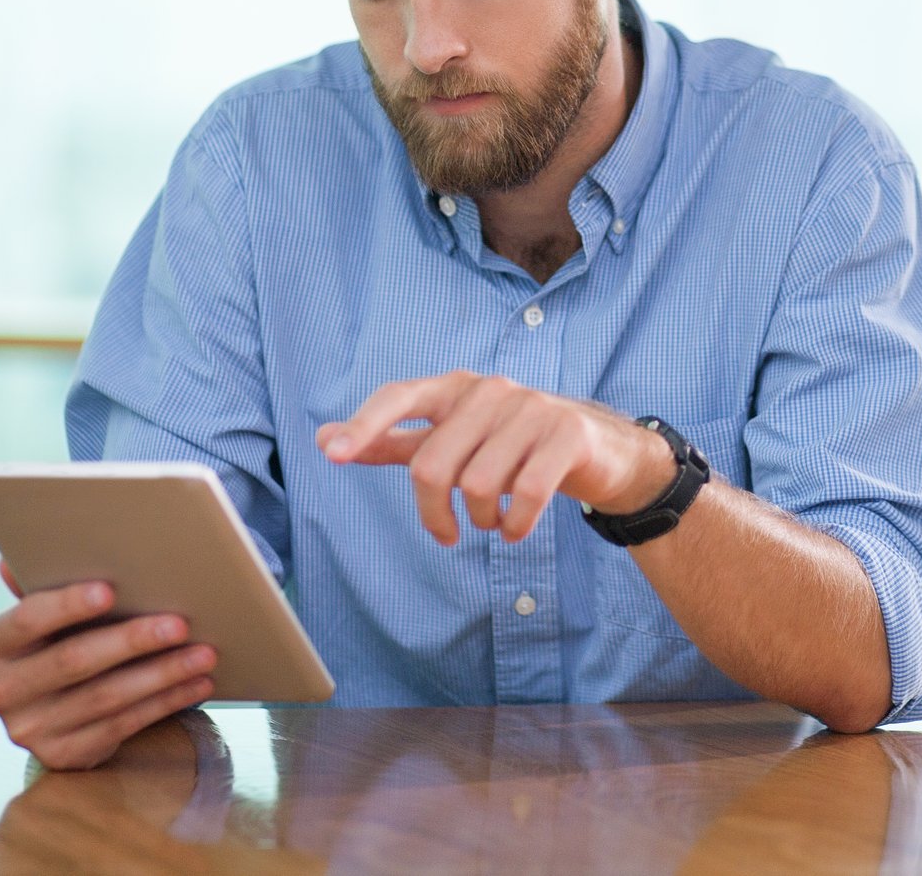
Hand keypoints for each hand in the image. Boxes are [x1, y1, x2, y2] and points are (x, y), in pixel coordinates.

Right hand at [0, 559, 218, 770]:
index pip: (27, 619)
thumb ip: (45, 585)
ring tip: (205, 653)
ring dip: (162, 673)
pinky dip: (166, 702)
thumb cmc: (61, 642)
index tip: (110, 590)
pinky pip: (123, 726)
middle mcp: (1, 691)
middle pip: (74, 661)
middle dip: (132, 640)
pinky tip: (198, 683)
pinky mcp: (63, 756)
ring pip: (107, 696)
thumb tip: (38, 547)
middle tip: (181, 623)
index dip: (67, 605)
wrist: (54, 715)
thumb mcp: (49, 617)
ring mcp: (30, 730)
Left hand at [316, 372, 675, 545]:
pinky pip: (526, 493)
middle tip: (449, 533)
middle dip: (435, 513)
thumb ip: (392, 442)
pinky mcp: (567, 433)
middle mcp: (490, 390)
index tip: (333, 455)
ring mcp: (532, 409)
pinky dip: (515, 525)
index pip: (400, 396)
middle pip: (434, 464)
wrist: (596, 451)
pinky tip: (514, 529)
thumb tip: (326, 439)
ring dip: (481, 520)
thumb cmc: (510, 448)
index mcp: (455, 389)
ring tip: (492, 522)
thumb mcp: (452, 443)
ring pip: (479, 484)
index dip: (366, 425)